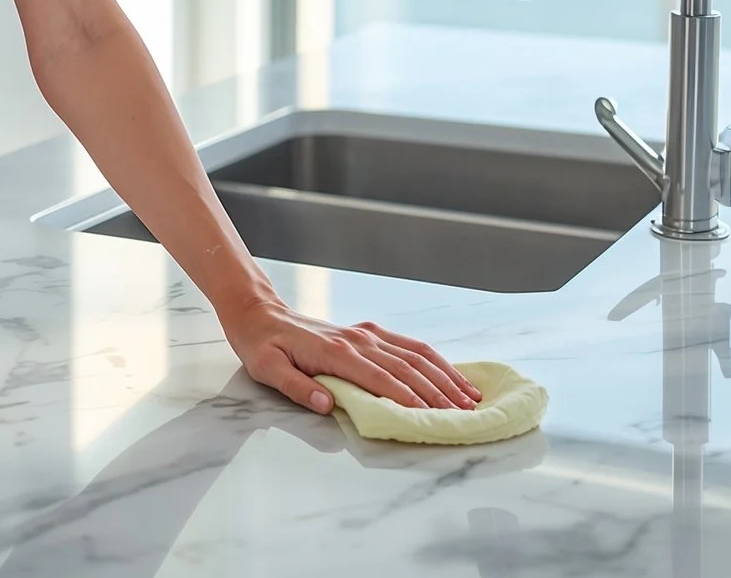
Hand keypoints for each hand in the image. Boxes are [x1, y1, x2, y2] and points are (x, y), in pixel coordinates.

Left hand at [217, 293, 481, 414]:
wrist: (261, 314)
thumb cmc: (262, 346)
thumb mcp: (267, 369)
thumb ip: (296, 387)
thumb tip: (325, 403)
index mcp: (335, 352)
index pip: (380, 378)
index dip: (408, 398)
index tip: (432, 417)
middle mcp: (358, 340)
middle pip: (407, 367)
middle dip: (438, 392)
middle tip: (465, 414)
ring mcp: (366, 334)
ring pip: (415, 354)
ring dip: (444, 375)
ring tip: (470, 397)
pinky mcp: (369, 332)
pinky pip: (409, 345)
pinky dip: (434, 360)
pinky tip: (451, 374)